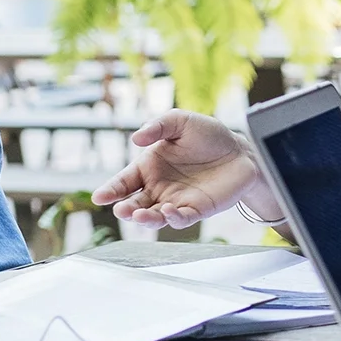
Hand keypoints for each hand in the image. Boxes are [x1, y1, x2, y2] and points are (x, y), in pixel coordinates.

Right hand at [91, 109, 269, 229]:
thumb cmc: (208, 135)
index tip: (99, 197)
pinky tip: (168, 212)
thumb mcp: (181, 121)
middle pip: (135, 203)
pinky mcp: (196, 210)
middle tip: (121, 209)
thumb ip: (158, 126)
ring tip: (139, 215)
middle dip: (126, 209)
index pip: (124, 181)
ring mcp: (176, 201)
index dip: (111, 190)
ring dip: (145, 218)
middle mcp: (158, 187)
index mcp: (149, 167)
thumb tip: (135, 138)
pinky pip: (181, 219)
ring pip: (154, 216)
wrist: (241, 150)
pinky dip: (173, 218)